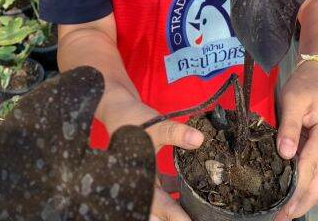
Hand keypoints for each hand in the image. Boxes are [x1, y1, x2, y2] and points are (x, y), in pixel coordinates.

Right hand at [103, 95, 203, 220]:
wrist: (119, 108)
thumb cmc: (132, 120)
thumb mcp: (154, 126)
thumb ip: (176, 133)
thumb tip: (198, 139)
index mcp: (139, 178)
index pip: (159, 205)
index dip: (175, 216)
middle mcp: (140, 183)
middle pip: (157, 211)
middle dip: (174, 216)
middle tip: (194, 217)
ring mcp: (144, 179)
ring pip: (159, 202)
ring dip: (173, 206)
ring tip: (194, 208)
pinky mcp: (148, 172)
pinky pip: (161, 188)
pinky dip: (172, 190)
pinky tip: (185, 187)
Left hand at [273, 62, 317, 219]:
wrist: (316, 80)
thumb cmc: (304, 88)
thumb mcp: (293, 100)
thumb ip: (289, 126)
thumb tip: (285, 153)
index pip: (309, 167)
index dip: (295, 188)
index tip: (282, 206)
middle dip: (301, 204)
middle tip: (280, 219)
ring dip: (302, 201)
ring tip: (283, 216)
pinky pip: (313, 176)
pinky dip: (303, 190)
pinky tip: (289, 199)